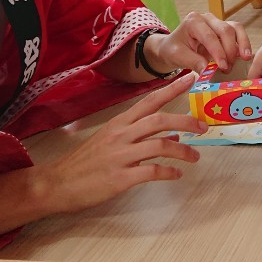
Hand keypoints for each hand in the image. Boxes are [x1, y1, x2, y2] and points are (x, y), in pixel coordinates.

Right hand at [46, 74, 205, 213]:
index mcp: (119, 123)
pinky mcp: (120, 177)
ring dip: (183, 151)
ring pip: (160, 145)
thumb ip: (139, 136)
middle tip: (203, 127)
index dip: (172, 88)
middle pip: (160, 120)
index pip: (150, 100)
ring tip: (195, 157)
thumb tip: (172, 135)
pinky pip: (152, 171)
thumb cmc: (85, 162)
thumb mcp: (111, 141)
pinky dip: (169, 172)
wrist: (57, 183)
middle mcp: (121, 135)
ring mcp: (120, 155)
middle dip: (186, 121)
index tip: (191, 78)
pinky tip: (176, 175)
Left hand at [146, 13, 251, 72]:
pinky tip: (245, 56)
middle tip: (228, 68)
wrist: (174, 47)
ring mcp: (217, 22)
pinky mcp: (225, 29)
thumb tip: (208, 72)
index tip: (223, 66)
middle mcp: (207, 18)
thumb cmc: (174, 49)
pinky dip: (243, 44)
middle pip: (225, 30)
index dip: (218, 52)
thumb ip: (193, 62)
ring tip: (245, 59)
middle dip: (229, 50)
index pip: (209, 36)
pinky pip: (238, 33)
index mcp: (193, 21)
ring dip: (241, 44)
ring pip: (235, 28)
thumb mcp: (178, 56)